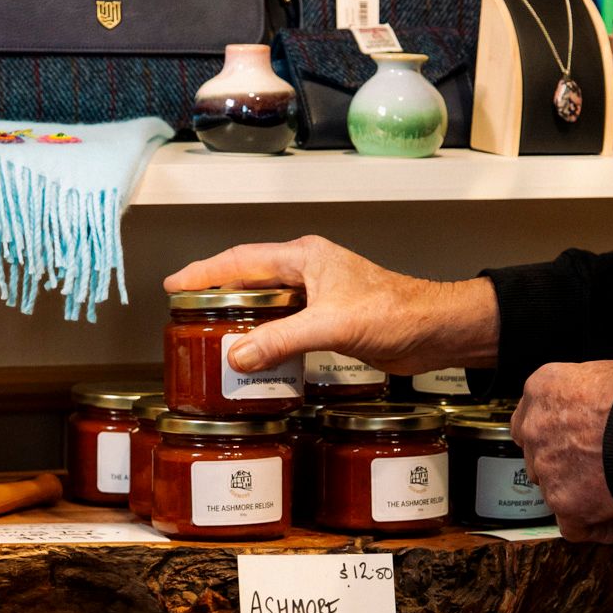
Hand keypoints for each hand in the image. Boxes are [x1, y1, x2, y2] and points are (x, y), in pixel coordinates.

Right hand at [163, 235, 498, 373]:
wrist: (437, 329)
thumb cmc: (398, 312)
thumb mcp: (333, 325)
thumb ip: (282, 339)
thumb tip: (238, 354)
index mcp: (306, 258)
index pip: (242, 260)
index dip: (205, 271)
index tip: (175, 283)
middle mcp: (311, 271)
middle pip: (251, 277)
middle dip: (217, 292)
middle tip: (185, 311)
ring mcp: (322, 295)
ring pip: (269, 302)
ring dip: (242, 317)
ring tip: (211, 334)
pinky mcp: (333, 319)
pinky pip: (288, 324)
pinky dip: (267, 336)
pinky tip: (258, 355)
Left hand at [512, 354, 612, 543]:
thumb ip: (598, 387)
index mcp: (544, 389)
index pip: (530, 416)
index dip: (550, 431)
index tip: (565, 437)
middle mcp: (537, 429)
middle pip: (539, 455)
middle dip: (561, 462)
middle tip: (590, 465)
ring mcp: (549, 469)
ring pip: (553, 490)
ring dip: (577, 494)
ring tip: (609, 496)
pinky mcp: (568, 504)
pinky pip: (575, 527)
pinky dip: (598, 530)